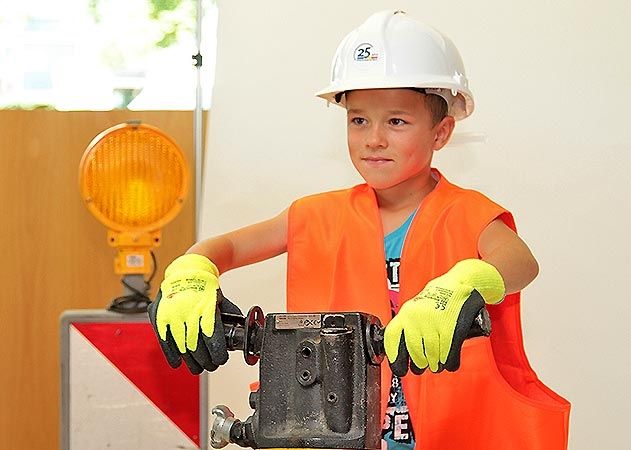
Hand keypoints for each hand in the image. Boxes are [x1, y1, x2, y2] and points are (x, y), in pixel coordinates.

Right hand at [147, 254, 240, 373]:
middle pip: (197, 347)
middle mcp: (187, 311)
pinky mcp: (159, 316)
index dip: (218, 354)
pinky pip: (164, 341)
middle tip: (212, 365)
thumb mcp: (222, 300)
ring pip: (181, 347)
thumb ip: (231, 317)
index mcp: (206, 307)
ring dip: (191, 362)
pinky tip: (178, 363)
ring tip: (198, 367)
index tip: (221, 360)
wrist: (187, 270)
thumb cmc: (206, 285)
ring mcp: (171, 314)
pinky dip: (172, 355)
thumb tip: (244, 333)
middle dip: (206, 361)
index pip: (213, 339)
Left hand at [384, 259, 504, 375]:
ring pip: (431, 356)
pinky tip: (448, 362)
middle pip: (414, 353)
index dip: (395, 357)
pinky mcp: (451, 329)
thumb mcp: (416, 307)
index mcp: (406, 313)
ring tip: (437, 364)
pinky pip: (447, 354)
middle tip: (422, 367)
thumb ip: (408, 325)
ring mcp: (434, 324)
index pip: (392, 338)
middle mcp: (417, 319)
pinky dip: (448, 362)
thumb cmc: (438, 296)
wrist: (460, 282)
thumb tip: (402, 351)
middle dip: (419, 364)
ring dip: (435, 364)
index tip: (399, 368)